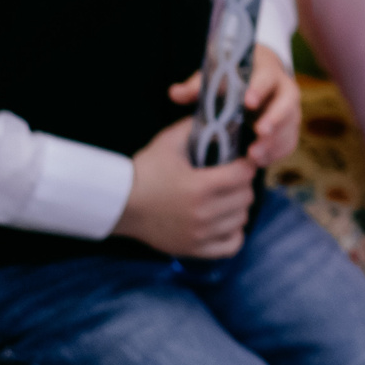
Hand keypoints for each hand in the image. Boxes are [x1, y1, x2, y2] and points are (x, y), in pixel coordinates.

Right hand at [116, 117, 257, 258]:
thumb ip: (194, 127)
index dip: (245, 164)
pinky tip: (223, 221)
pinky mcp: (194, 250)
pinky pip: (232, 245)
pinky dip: (233, 233)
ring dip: (238, 207)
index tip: (240, 161)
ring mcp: (200, 234)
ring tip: (225, 198)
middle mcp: (203, 213)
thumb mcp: (167, 143)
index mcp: (200, 186)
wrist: (118, 205)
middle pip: (246, 197)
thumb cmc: (144, 172)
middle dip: (242, 184)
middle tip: (232, 179)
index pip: (244, 174)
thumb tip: (218, 115)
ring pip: (241, 219)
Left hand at [167, 46, 302, 168]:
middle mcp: (284, 90)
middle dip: (275, 118)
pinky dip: (276, 153)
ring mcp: (290, 110)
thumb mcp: (217, 77)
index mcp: (267, 72)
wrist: (258, 79)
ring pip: (290, 126)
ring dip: (275, 142)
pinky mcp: (289, 128)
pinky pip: (289, 142)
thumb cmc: (234, 78)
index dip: (259, 89)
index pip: (267, 78)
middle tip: (260, 132)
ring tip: (254, 156)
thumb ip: (197, 86)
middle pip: (288, 103)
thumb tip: (174, 93)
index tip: (247, 102)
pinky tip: (259, 162)